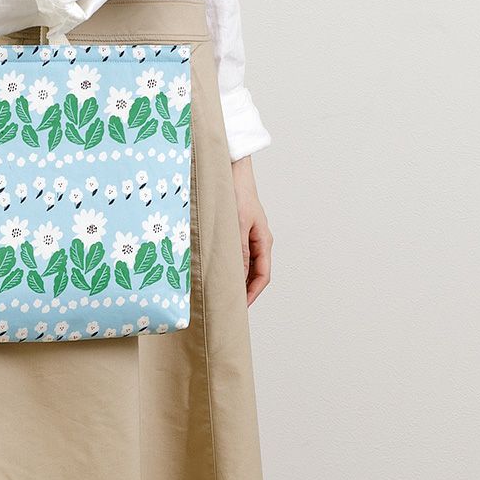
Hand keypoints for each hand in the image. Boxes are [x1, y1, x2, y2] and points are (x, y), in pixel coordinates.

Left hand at [231, 155, 272, 305]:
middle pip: (254, 273)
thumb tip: (239, 277)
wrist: (231, 170)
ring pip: (244, 264)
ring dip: (234, 278)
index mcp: (263, 241)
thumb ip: (239, 251)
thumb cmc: (236, 194)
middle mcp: (258, 241)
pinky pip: (235, 254)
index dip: (252, 294)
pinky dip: (228, 265)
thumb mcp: (237, 225)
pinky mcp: (236, 230)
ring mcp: (248, 236)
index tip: (239, 308)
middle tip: (227, 305)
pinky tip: (215, 270)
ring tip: (219, 292)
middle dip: (243, 291)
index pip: (263, 276)